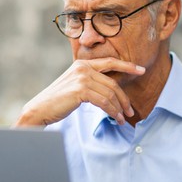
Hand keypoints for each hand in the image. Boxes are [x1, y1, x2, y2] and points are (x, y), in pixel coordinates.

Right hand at [14, 57, 145, 126]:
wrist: (40, 109)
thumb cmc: (58, 101)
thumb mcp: (75, 85)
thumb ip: (90, 82)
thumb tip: (111, 91)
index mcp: (82, 64)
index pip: (110, 62)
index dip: (127, 66)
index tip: (141, 69)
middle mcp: (83, 68)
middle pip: (113, 83)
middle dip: (124, 99)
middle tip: (131, 111)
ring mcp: (82, 78)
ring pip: (110, 94)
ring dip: (119, 109)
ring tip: (123, 119)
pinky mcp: (81, 91)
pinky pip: (104, 102)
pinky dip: (112, 111)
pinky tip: (116, 118)